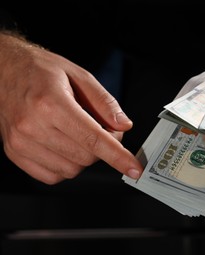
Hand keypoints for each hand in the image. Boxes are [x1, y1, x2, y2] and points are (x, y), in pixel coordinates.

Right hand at [0, 32, 142, 183]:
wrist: (2, 71)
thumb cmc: (40, 71)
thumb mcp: (79, 76)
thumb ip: (104, 102)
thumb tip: (124, 126)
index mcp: (51, 103)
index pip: (93, 138)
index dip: (118, 156)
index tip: (133, 168)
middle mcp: (33, 125)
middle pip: (86, 156)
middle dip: (102, 148)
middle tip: (101, 129)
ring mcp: (21, 142)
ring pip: (71, 169)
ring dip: (84, 157)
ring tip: (77, 134)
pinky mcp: (14, 153)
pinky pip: (52, 176)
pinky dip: (66, 166)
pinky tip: (64, 146)